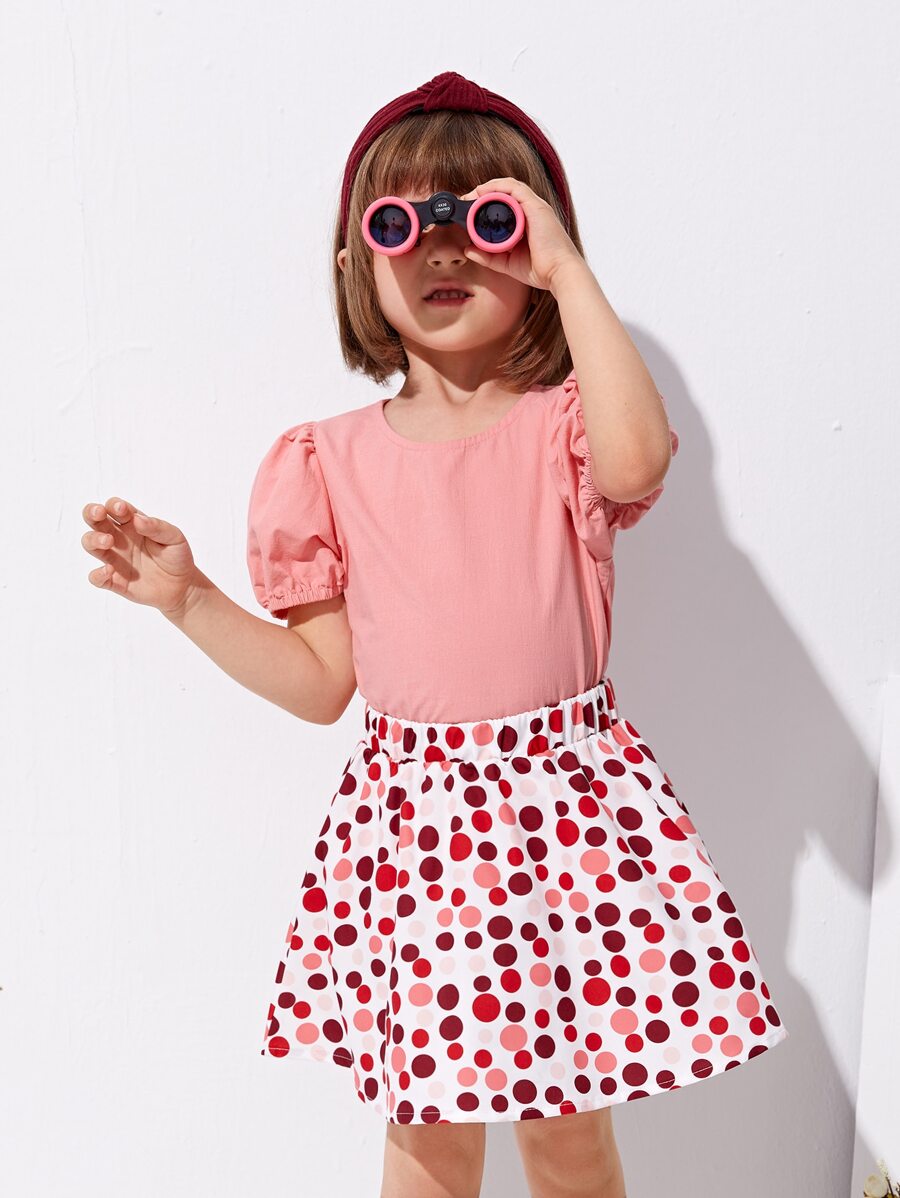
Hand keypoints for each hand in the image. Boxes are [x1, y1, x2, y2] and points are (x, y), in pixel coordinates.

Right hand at [82, 496, 201, 616]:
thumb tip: (137, 519)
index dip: (114, 505)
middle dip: (91, 513)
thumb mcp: (175, 538)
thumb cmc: (177, 557)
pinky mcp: (114, 581)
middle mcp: (119, 539)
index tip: (122, 509)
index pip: (115, 508)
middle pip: (95, 521)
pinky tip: (109, 570)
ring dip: (93, 540)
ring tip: (108, 542)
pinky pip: (96, 577)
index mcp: (132, 524)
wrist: (182, 586)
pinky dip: (97, 574)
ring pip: (90, 544)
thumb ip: (157, 527)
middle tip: (99, 513)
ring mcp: (114, 559)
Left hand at [458, 177, 583, 292]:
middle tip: (467, 201)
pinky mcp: (536, 206)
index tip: (469, 211)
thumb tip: (468, 250)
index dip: (486, 204)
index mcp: (527, 222)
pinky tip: (482, 191)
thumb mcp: (507, 262)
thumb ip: (488, 256)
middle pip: (505, 194)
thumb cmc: (541, 269)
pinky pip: (514, 188)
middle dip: (484, 194)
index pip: (505, 206)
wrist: (559, 273)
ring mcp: (534, 207)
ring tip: (472, 195)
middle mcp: (531, 211)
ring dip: (488, 188)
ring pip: (508, 187)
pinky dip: (497, 186)